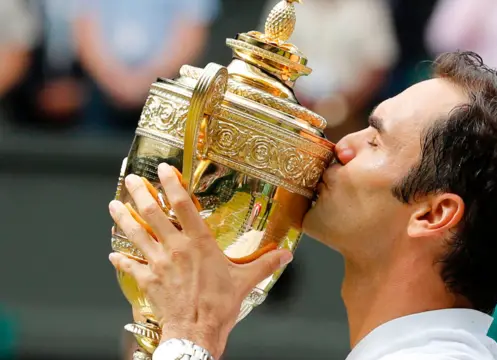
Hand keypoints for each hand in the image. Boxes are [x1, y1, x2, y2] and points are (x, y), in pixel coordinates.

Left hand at [108, 163, 292, 357]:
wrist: (196, 330)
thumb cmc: (219, 305)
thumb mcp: (246, 281)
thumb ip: (266, 264)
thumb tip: (286, 255)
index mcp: (199, 242)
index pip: (182, 205)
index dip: (171, 183)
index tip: (163, 169)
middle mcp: (175, 247)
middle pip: (151, 214)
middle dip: (139, 194)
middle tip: (131, 180)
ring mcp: (158, 263)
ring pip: (135, 234)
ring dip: (122, 218)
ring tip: (114, 205)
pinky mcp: (148, 280)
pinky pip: (130, 266)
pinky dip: (121, 260)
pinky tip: (114, 254)